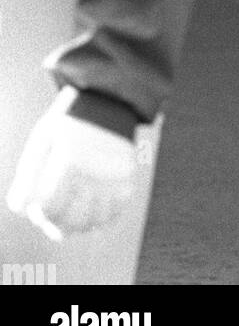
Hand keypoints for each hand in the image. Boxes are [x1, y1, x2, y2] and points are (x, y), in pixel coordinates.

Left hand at [6, 90, 135, 239]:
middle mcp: (94, 173)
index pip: (48, 207)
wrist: (112, 101)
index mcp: (70, 159)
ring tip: (71, 204)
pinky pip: (110, 216)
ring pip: (90, 224)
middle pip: (68, 224)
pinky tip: (90, 201)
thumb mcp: (43, 137)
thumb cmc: (69, 120)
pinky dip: (98, 215)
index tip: (38, 200)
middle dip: (53, 220)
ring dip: (76, 221)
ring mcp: (113, 181)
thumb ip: (28, 174)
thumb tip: (24, 207)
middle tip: (52, 206)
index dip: (38, 209)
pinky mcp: (127, 183)